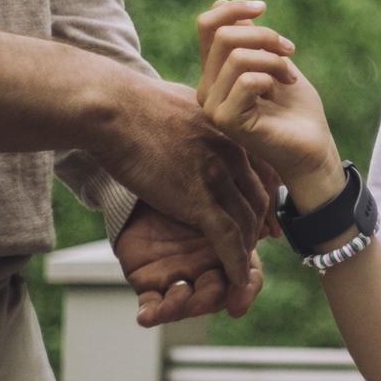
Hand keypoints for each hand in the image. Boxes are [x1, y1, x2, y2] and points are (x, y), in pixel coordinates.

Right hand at [86, 71, 271, 302]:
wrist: (114, 108)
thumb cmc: (134, 102)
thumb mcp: (182, 102)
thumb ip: (196, 118)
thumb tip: (187, 115)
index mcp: (229, 132)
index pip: (262, 170)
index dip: (266, 194)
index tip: (266, 211)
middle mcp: (232, 154)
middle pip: (258, 197)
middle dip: (261, 223)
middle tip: (261, 241)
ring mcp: (217, 176)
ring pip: (246, 220)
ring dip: (247, 247)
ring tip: (243, 263)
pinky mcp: (197, 199)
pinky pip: (228, 237)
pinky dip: (236, 262)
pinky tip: (236, 278)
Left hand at [115, 203, 264, 326]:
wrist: (149, 180)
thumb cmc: (189, 188)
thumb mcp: (218, 200)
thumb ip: (242, 215)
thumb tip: (270, 231)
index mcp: (230, 253)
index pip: (247, 278)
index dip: (245, 292)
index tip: (239, 304)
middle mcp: (207, 270)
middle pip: (215, 293)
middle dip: (209, 300)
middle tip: (200, 301)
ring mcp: (178, 278)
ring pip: (183, 302)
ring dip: (178, 308)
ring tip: (171, 305)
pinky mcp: (149, 283)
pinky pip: (150, 304)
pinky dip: (150, 313)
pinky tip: (146, 316)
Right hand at [194, 0, 345, 204]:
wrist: (312, 146)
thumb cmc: (296, 107)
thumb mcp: (274, 61)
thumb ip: (250, 39)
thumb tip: (222, 2)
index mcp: (215, 72)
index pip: (207, 26)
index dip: (233, 8)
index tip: (263, 8)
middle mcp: (207, 88)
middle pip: (223, 35)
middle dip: (264, 35)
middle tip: (290, 50)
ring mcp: (214, 106)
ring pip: (237, 56)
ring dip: (274, 59)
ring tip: (289, 76)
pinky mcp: (227, 120)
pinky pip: (246, 80)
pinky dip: (270, 77)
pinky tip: (281, 89)